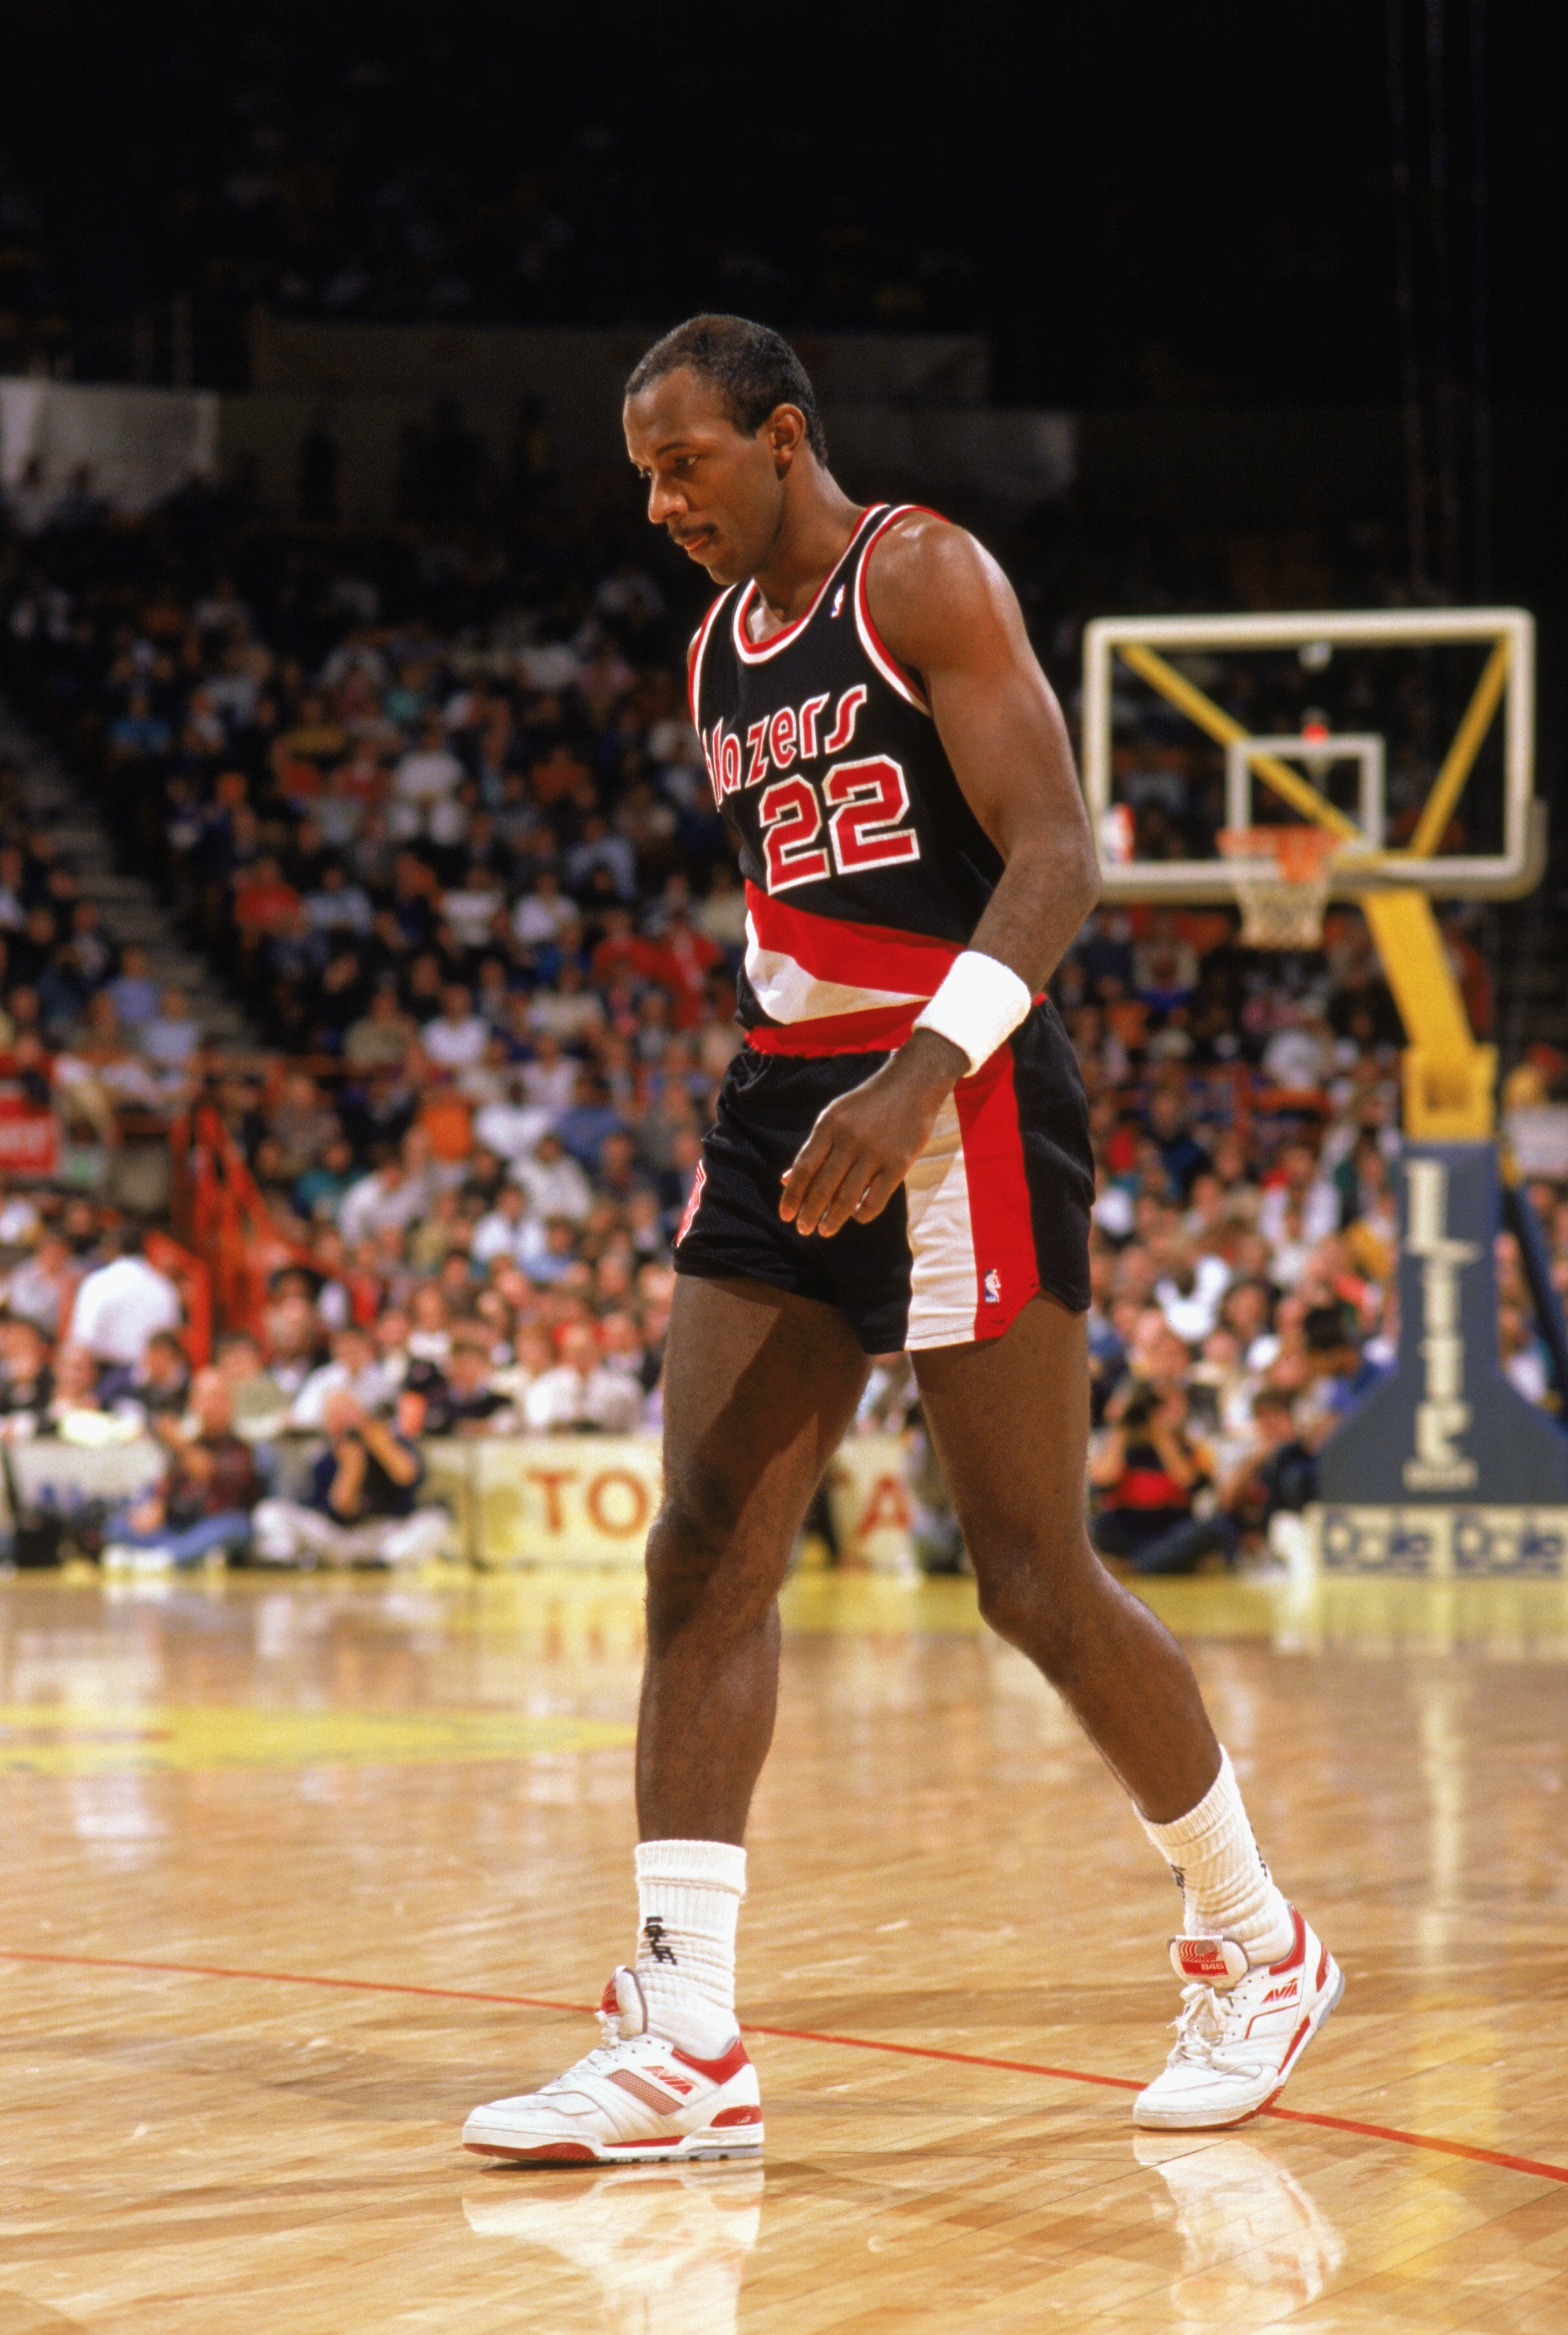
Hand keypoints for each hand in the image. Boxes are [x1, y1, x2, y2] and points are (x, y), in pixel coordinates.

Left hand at [779, 1030, 965, 1237]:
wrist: (911, 1085)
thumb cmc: (867, 1104)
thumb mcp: (834, 1117)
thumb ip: (814, 1149)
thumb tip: (786, 1179)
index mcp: (829, 1126)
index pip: (803, 1168)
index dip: (792, 1196)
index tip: (785, 1216)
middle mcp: (850, 1139)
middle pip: (822, 1187)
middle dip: (809, 1213)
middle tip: (803, 1230)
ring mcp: (875, 1153)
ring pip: (847, 1198)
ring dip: (832, 1220)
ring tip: (824, 1231)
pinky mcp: (899, 1164)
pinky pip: (876, 1200)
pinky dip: (862, 1214)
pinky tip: (855, 1217)